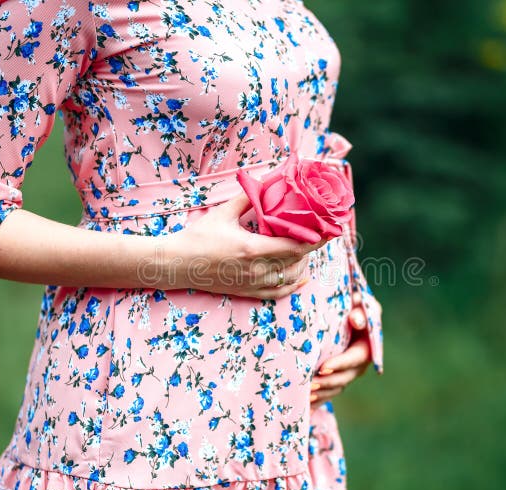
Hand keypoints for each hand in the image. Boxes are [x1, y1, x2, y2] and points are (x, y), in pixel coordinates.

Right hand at [168, 193, 327, 298]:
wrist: (177, 264)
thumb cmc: (198, 237)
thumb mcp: (223, 213)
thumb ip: (248, 198)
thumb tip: (266, 182)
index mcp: (253, 249)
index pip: (296, 246)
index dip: (316, 238)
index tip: (328, 228)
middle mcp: (257, 269)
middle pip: (297, 260)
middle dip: (312, 247)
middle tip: (322, 233)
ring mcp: (253, 283)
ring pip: (291, 277)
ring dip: (303, 263)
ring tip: (308, 248)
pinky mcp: (247, 292)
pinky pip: (278, 292)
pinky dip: (293, 284)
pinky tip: (302, 277)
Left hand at [310, 291, 371, 408]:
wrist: (349, 315)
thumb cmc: (356, 305)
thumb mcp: (362, 303)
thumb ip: (361, 309)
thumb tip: (355, 320)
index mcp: (367, 348)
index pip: (354, 359)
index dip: (339, 365)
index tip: (323, 368)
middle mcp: (359, 365)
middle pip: (344, 378)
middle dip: (327, 383)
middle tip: (310, 386)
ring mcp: (348, 373)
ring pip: (335, 388)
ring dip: (322, 394)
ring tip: (305, 397)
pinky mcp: (337, 377)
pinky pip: (328, 392)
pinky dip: (318, 400)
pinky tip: (304, 406)